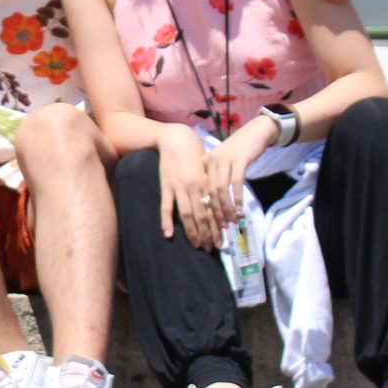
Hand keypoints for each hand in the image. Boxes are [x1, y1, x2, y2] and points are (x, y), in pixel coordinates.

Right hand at [157, 132, 221, 251]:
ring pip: (187, 214)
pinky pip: (166, 207)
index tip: (222, 240)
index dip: (217, 226)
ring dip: (193, 232)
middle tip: (212, 248)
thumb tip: (219, 203)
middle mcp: (194, 187)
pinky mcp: (166, 187)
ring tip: (198, 245)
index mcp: (206, 183)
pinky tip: (169, 234)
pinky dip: (167, 221)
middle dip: (208, 234)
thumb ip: (211, 184)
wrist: (176, 139)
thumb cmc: (194, 153)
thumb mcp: (207, 168)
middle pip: (203, 216)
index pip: (214, 210)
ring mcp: (179, 188)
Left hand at [201, 116, 273, 231]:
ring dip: (226, 207)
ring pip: (221, 189)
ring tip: (231, 221)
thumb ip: (217, 178)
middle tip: (221, 227)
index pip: (202, 189)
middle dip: (215, 212)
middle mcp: (211, 160)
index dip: (205, 208)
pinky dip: (237, 197)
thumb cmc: (240, 150)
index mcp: (205, 163)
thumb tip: (214, 204)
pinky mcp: (239, 159)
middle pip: (210, 191)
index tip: (210, 224)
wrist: (256, 132)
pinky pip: (236, 182)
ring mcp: (225, 159)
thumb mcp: (223, 162)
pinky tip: (239, 208)